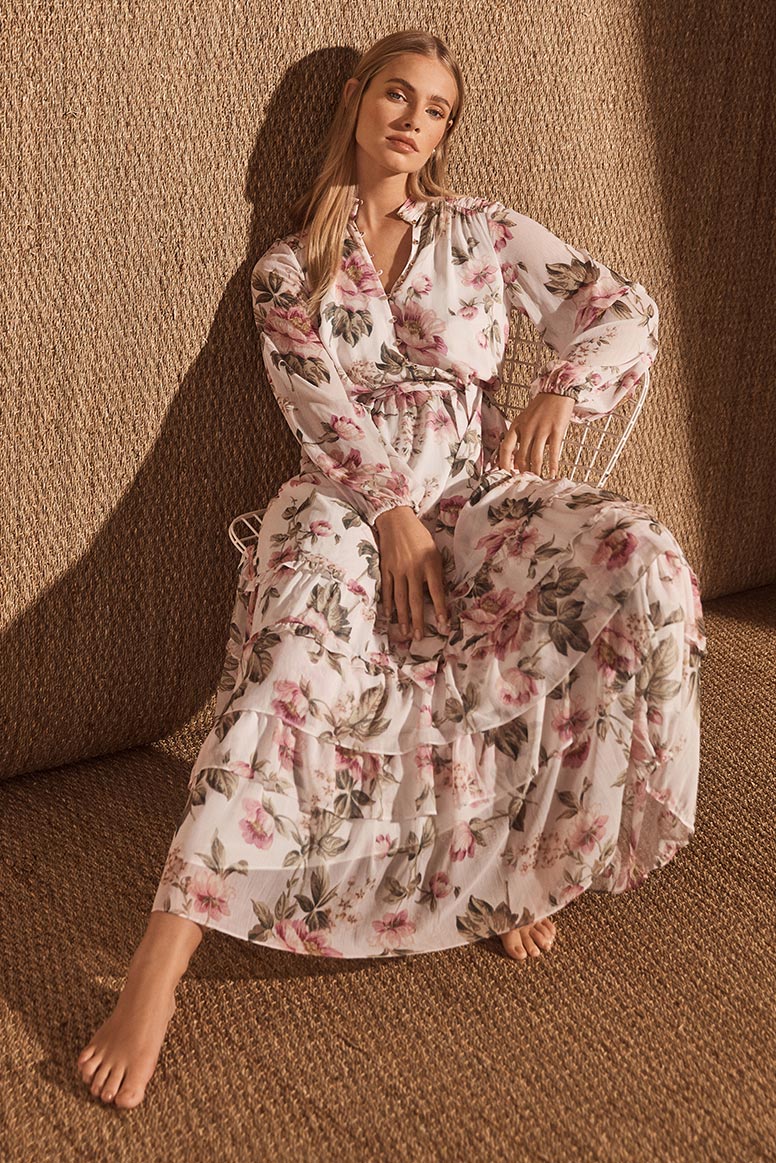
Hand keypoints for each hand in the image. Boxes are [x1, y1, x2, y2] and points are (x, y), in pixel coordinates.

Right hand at [373, 506, 449, 640]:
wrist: (396, 520)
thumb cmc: (420, 535)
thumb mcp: (435, 551)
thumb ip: (436, 572)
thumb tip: (439, 595)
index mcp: (430, 563)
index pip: (436, 592)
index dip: (440, 609)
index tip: (443, 625)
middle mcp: (414, 568)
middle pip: (416, 600)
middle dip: (419, 620)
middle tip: (420, 638)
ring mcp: (398, 569)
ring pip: (400, 598)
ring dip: (403, 617)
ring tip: (406, 632)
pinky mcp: (386, 568)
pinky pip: (387, 589)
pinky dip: (387, 603)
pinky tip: (389, 615)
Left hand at [498, 392, 574, 477]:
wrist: (557, 391)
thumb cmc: (541, 408)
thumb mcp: (525, 420)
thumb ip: (520, 438)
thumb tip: (518, 462)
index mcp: (517, 425)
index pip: (505, 448)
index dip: (504, 463)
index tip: (507, 474)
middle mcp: (527, 428)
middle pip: (520, 455)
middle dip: (522, 471)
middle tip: (524, 481)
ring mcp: (541, 429)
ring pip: (535, 456)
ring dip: (535, 471)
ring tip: (537, 480)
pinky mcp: (556, 430)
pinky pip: (553, 452)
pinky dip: (552, 465)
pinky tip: (552, 473)